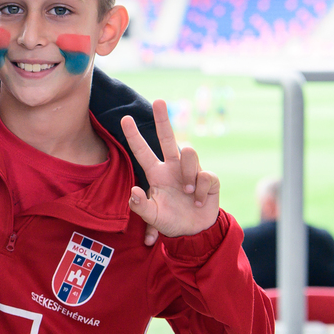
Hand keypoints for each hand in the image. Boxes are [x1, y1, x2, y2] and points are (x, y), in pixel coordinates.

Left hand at [121, 99, 219, 237]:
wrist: (194, 232)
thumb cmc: (170, 221)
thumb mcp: (152, 217)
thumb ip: (140, 206)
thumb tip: (134, 191)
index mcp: (156, 173)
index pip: (142, 151)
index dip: (133, 136)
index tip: (124, 118)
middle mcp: (172, 167)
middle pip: (168, 138)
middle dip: (163, 119)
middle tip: (158, 101)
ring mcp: (191, 171)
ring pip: (189, 153)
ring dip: (187, 173)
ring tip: (187, 193)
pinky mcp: (209, 179)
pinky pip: (205, 175)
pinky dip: (200, 190)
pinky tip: (198, 202)